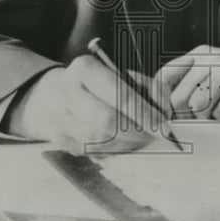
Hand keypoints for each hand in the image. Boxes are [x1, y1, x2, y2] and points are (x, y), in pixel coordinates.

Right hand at [2, 56, 173, 152]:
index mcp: (85, 68)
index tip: (164, 126)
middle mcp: (68, 92)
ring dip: (127, 144)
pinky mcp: (59, 140)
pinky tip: (121, 142)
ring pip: (101, 141)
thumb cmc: (98, 82)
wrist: (55, 94)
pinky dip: (113, 151)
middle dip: (136, 132)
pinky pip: (93, 152)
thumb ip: (147, 87)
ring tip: (140, 137)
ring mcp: (60, 119)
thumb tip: (164, 108)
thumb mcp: (122, 73)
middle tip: (154, 135)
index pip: (120, 94)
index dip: (145, 113)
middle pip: (107, 122)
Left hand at [153, 45, 219, 120]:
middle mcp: (210, 58)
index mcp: (201, 53)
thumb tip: (161, 110)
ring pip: (199, 111)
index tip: (166, 118)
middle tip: (213, 113)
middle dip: (191, 116)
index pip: (163, 77)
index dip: (160, 101)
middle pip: (179, 100)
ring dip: (214, 118)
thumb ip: (193, 85)